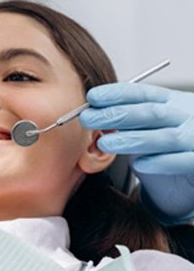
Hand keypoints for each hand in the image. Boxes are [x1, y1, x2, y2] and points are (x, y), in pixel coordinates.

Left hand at [80, 83, 193, 223]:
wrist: (191, 176)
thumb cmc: (163, 147)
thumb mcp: (146, 126)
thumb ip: (125, 118)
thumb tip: (89, 113)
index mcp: (171, 102)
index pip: (142, 93)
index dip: (116, 94)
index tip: (92, 97)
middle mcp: (184, 116)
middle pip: (150, 112)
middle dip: (116, 115)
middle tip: (88, 118)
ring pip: (164, 137)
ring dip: (131, 139)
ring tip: (104, 143)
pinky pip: (181, 161)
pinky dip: (159, 162)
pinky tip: (138, 164)